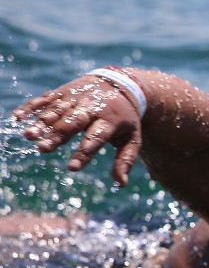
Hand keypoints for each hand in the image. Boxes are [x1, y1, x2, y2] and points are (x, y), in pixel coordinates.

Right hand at [12, 74, 143, 186]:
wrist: (121, 84)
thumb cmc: (125, 118)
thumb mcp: (132, 138)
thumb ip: (125, 160)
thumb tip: (121, 184)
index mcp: (109, 121)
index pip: (95, 138)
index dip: (84, 153)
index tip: (72, 168)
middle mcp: (90, 108)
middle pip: (73, 123)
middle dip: (58, 136)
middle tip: (43, 149)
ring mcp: (75, 99)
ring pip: (56, 111)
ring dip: (42, 123)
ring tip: (28, 136)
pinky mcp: (62, 92)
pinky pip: (45, 99)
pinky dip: (30, 107)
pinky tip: (17, 118)